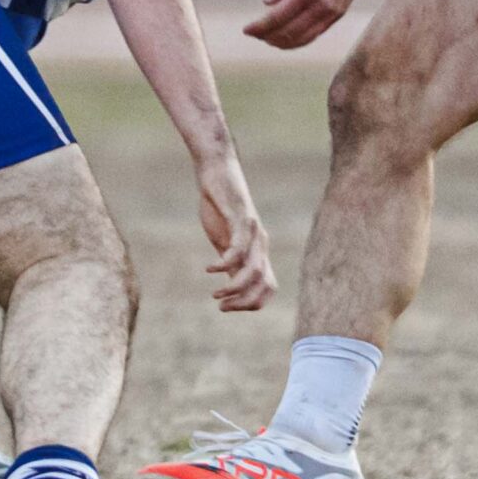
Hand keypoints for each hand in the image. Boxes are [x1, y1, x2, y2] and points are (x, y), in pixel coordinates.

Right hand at [191, 152, 275, 311]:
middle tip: (221, 306)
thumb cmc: (219, 206)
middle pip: (266, 284)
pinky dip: (224, 263)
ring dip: (235, 288)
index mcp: (258, 250)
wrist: (217, 171)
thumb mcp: (224, 238)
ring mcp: (253, 231)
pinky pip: (238, 248)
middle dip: (245, 302)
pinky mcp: (241, 218)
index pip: (268, 287)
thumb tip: (232, 284)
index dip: (252, 303)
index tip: (227, 307)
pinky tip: (209, 268)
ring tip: (215, 295)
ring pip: (255, 270)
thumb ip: (231, 260)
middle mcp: (260, 243)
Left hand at [245, 0, 373, 49]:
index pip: (278, 17)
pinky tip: (289, 37)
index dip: (260, 27)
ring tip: (268, 39)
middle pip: (289, 32)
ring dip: (283, 42)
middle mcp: (320, 5)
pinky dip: (300, 40)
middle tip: (254, 35)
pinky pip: (316, 33)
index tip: (247, 30)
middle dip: (268, 36)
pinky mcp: (339, 13)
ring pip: (304, 38)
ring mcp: (331, 12)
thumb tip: (266, 2)